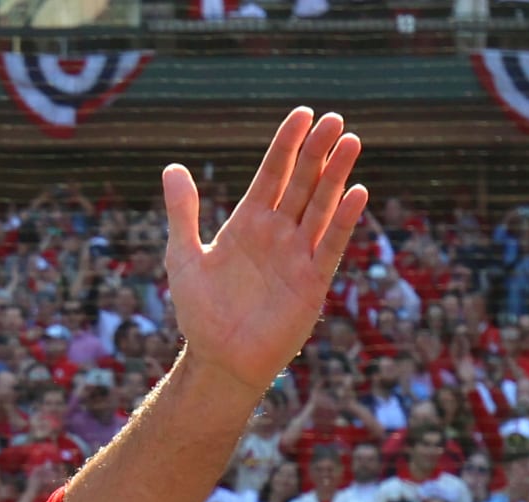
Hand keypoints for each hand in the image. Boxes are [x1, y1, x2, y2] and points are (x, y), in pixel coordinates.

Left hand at [162, 110, 365, 394]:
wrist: (218, 359)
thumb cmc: (200, 313)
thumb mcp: (183, 257)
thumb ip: (182, 213)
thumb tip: (172, 168)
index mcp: (248, 224)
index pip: (272, 175)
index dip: (286, 146)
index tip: (302, 114)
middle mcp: (277, 234)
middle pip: (302, 184)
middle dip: (316, 152)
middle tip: (333, 118)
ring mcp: (298, 255)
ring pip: (322, 207)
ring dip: (336, 175)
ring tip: (349, 141)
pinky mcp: (312, 282)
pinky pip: (331, 245)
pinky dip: (344, 220)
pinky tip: (356, 192)